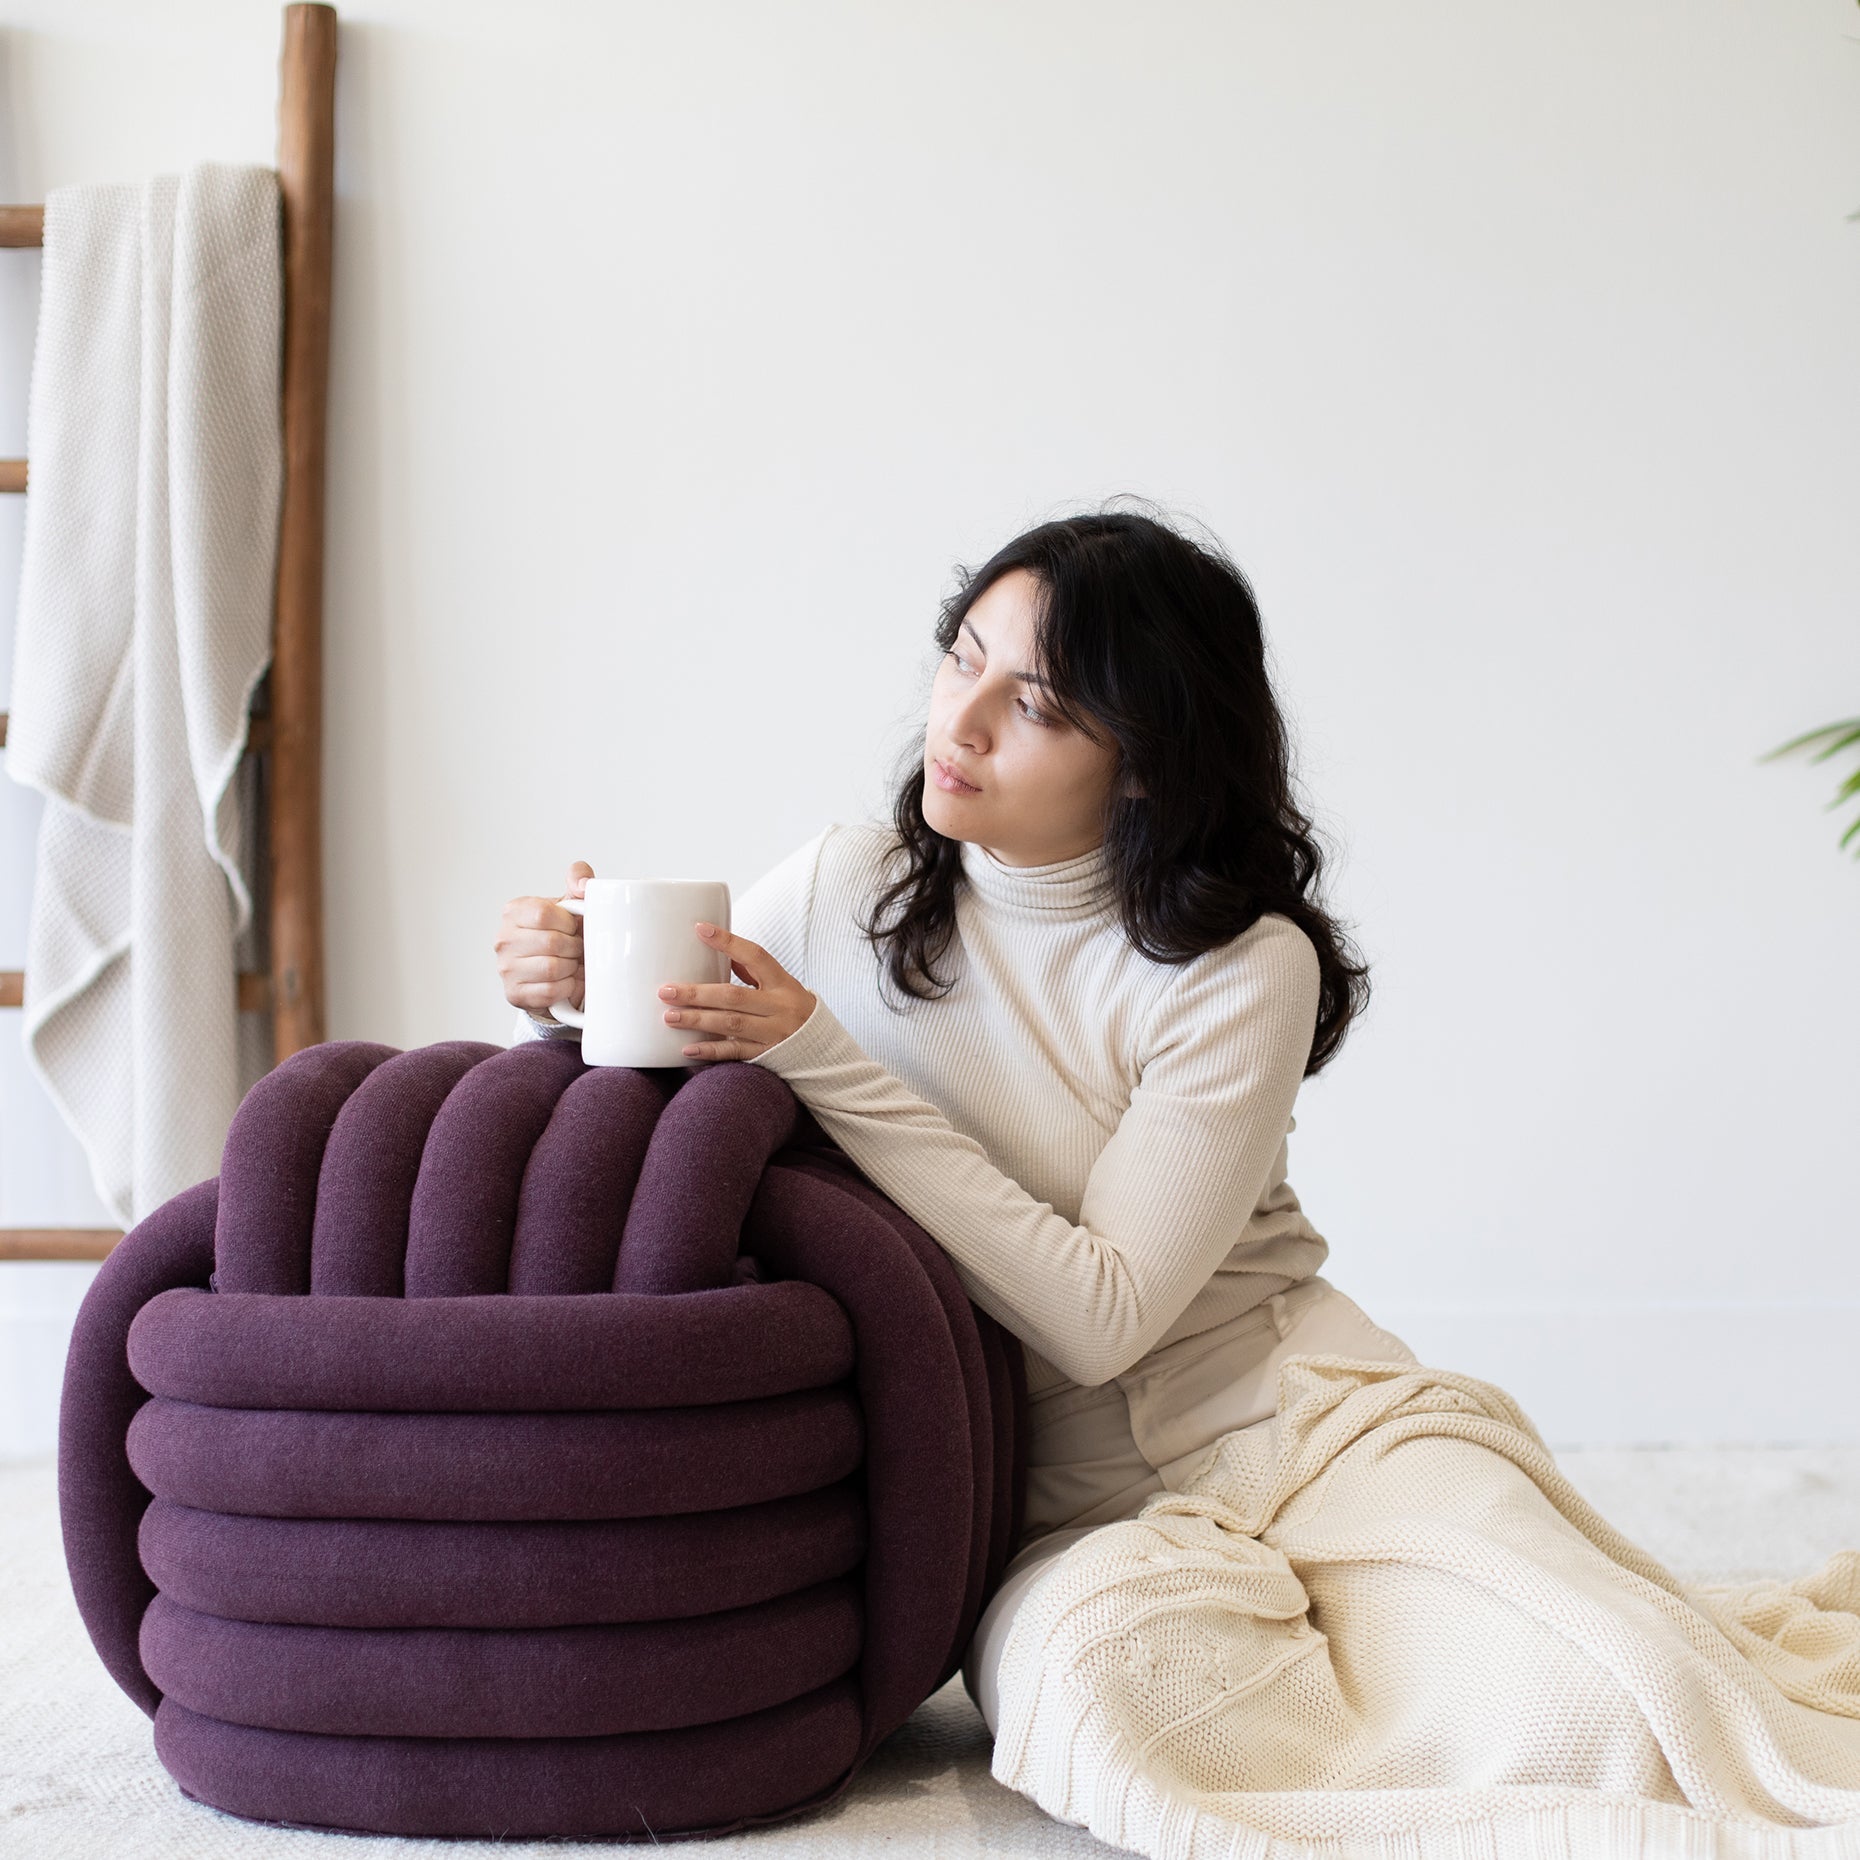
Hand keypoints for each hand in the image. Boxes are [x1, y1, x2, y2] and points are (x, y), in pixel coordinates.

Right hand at [495, 861, 591, 1017]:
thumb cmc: (564, 934)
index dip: (568, 922)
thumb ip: (579, 879)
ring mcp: (505, 968)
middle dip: (575, 947)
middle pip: (552, 942)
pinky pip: (550, 991)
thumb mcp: (572, 903)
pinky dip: (566, 988)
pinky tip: (566, 981)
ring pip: (552, 969)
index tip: (573, 927)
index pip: (543, 913)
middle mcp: (503, 939)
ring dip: (571, 968)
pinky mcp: (514, 994)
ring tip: (572, 964)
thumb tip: (584, 885)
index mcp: (514, 912)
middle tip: (577, 949)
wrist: (557, 971)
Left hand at [658, 922, 816, 1062]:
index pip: (756, 956)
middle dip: (697, 993)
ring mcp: (774, 1033)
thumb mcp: (782, 986)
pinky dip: (711, 1051)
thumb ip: (753, 971)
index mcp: (783, 983)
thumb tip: (721, 952)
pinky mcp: (767, 1055)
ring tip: (669, 1016)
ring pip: (731, 1024)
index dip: (728, 942)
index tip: (700, 929)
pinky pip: (735, 1052)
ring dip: (697, 1020)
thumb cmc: (794, 1010)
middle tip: (665, 990)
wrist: (822, 1049)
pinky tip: (688, 1049)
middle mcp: (780, 1007)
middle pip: (734, 996)